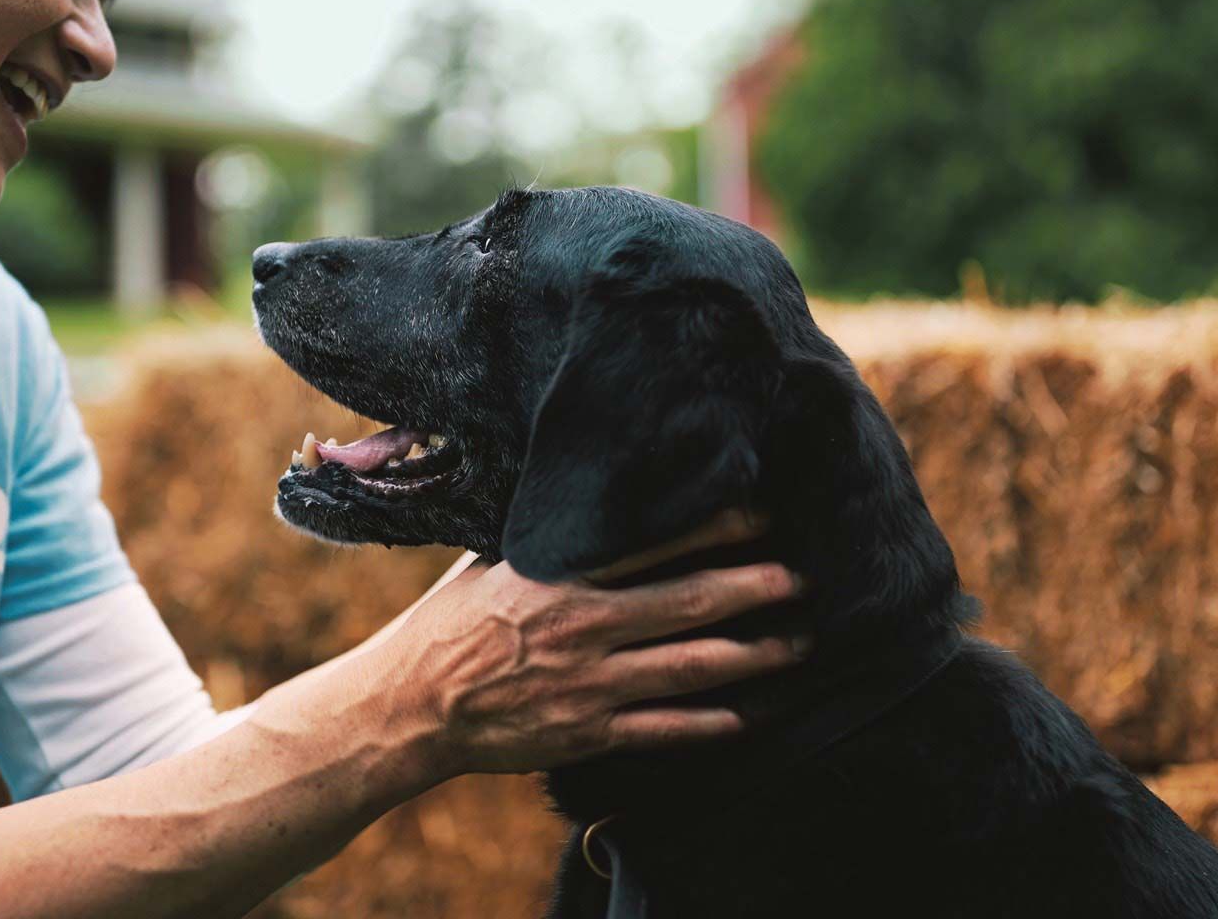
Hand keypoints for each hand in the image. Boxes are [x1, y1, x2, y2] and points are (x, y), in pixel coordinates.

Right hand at [370, 510, 805, 775]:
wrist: (410, 706)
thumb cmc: (449, 622)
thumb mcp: (487, 558)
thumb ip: (542, 532)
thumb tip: (583, 484)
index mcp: (558, 572)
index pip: (652, 539)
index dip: (714, 525)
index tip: (762, 512)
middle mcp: (581, 624)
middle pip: (689, 602)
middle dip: (756, 588)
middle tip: (806, 577)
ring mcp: (588, 683)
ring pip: (690, 668)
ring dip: (754, 656)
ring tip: (800, 644)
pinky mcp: (587, 733)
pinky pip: (664, 729)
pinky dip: (712, 723)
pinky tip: (750, 714)